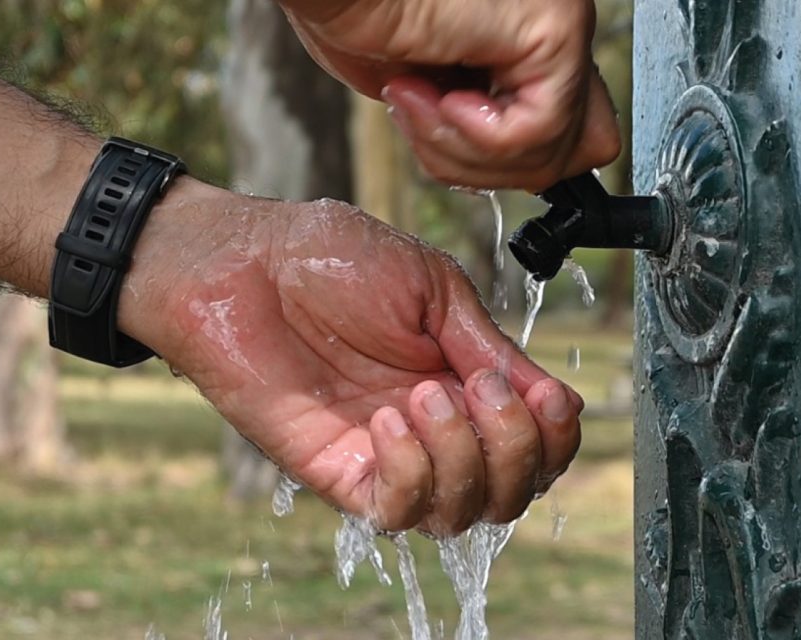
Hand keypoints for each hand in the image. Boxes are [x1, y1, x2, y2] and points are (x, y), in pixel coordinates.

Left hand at [129, 182, 582, 534]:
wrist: (244, 263)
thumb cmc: (331, 259)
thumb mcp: (434, 288)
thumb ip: (486, 347)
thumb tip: (553, 397)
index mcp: (465, 382)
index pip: (537, 445)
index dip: (556, 435)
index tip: (546, 396)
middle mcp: (434, 430)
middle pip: (510, 493)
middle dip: (518, 449)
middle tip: (483, 388)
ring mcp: (387, 455)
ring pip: (461, 513)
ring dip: (463, 457)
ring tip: (422, 393)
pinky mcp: (336, 473)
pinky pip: (396, 512)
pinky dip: (411, 472)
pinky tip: (388, 419)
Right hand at [278, 0, 620, 190]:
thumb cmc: (355, 10)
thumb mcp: (428, 91)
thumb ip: (484, 122)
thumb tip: (519, 162)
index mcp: (533, 33)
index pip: (575, 128)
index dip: (505, 155)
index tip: (439, 125)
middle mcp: (559, 21)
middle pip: (579, 151)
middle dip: (492, 166)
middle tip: (427, 119)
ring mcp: (565, 22)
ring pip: (550, 157)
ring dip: (461, 151)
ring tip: (414, 98)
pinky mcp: (557, 31)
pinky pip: (535, 136)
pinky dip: (469, 138)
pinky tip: (429, 93)